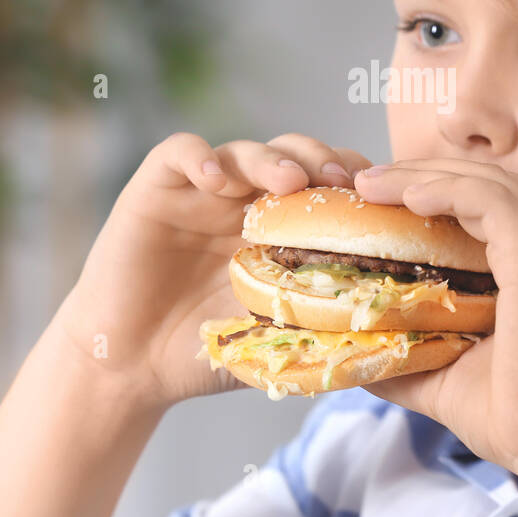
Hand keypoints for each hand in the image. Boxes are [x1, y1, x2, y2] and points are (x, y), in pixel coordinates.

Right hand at [54, 132, 373, 409]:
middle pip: (293, 154)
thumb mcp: (271, 335)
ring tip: (289, 181)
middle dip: (322, 160)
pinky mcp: (155, 188)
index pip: (326, 184)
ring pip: (244, 150)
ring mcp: (201, 191)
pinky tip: (217, 181)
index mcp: (280, 229)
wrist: (130, 367)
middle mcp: (244, 200)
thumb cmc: (203, 352)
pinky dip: (201, 158)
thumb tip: (387, 328)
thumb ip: (316, 323)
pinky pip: (180, 152)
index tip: (380, 200)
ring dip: (271, 159)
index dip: (355, 184)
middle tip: (341, 182)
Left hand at [351, 159, 517, 476]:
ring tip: (376, 182)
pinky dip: (449, 189)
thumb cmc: (515, 420)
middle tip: (369, 180)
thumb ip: (406, 360)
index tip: (381, 198)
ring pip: (488, 180)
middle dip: (426, 171)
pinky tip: (410, 196)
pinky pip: (491, 201)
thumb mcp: (444, 380)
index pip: (489, 204)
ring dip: (428, 173)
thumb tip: (355, 355)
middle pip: (489, 180)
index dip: (437, 190)